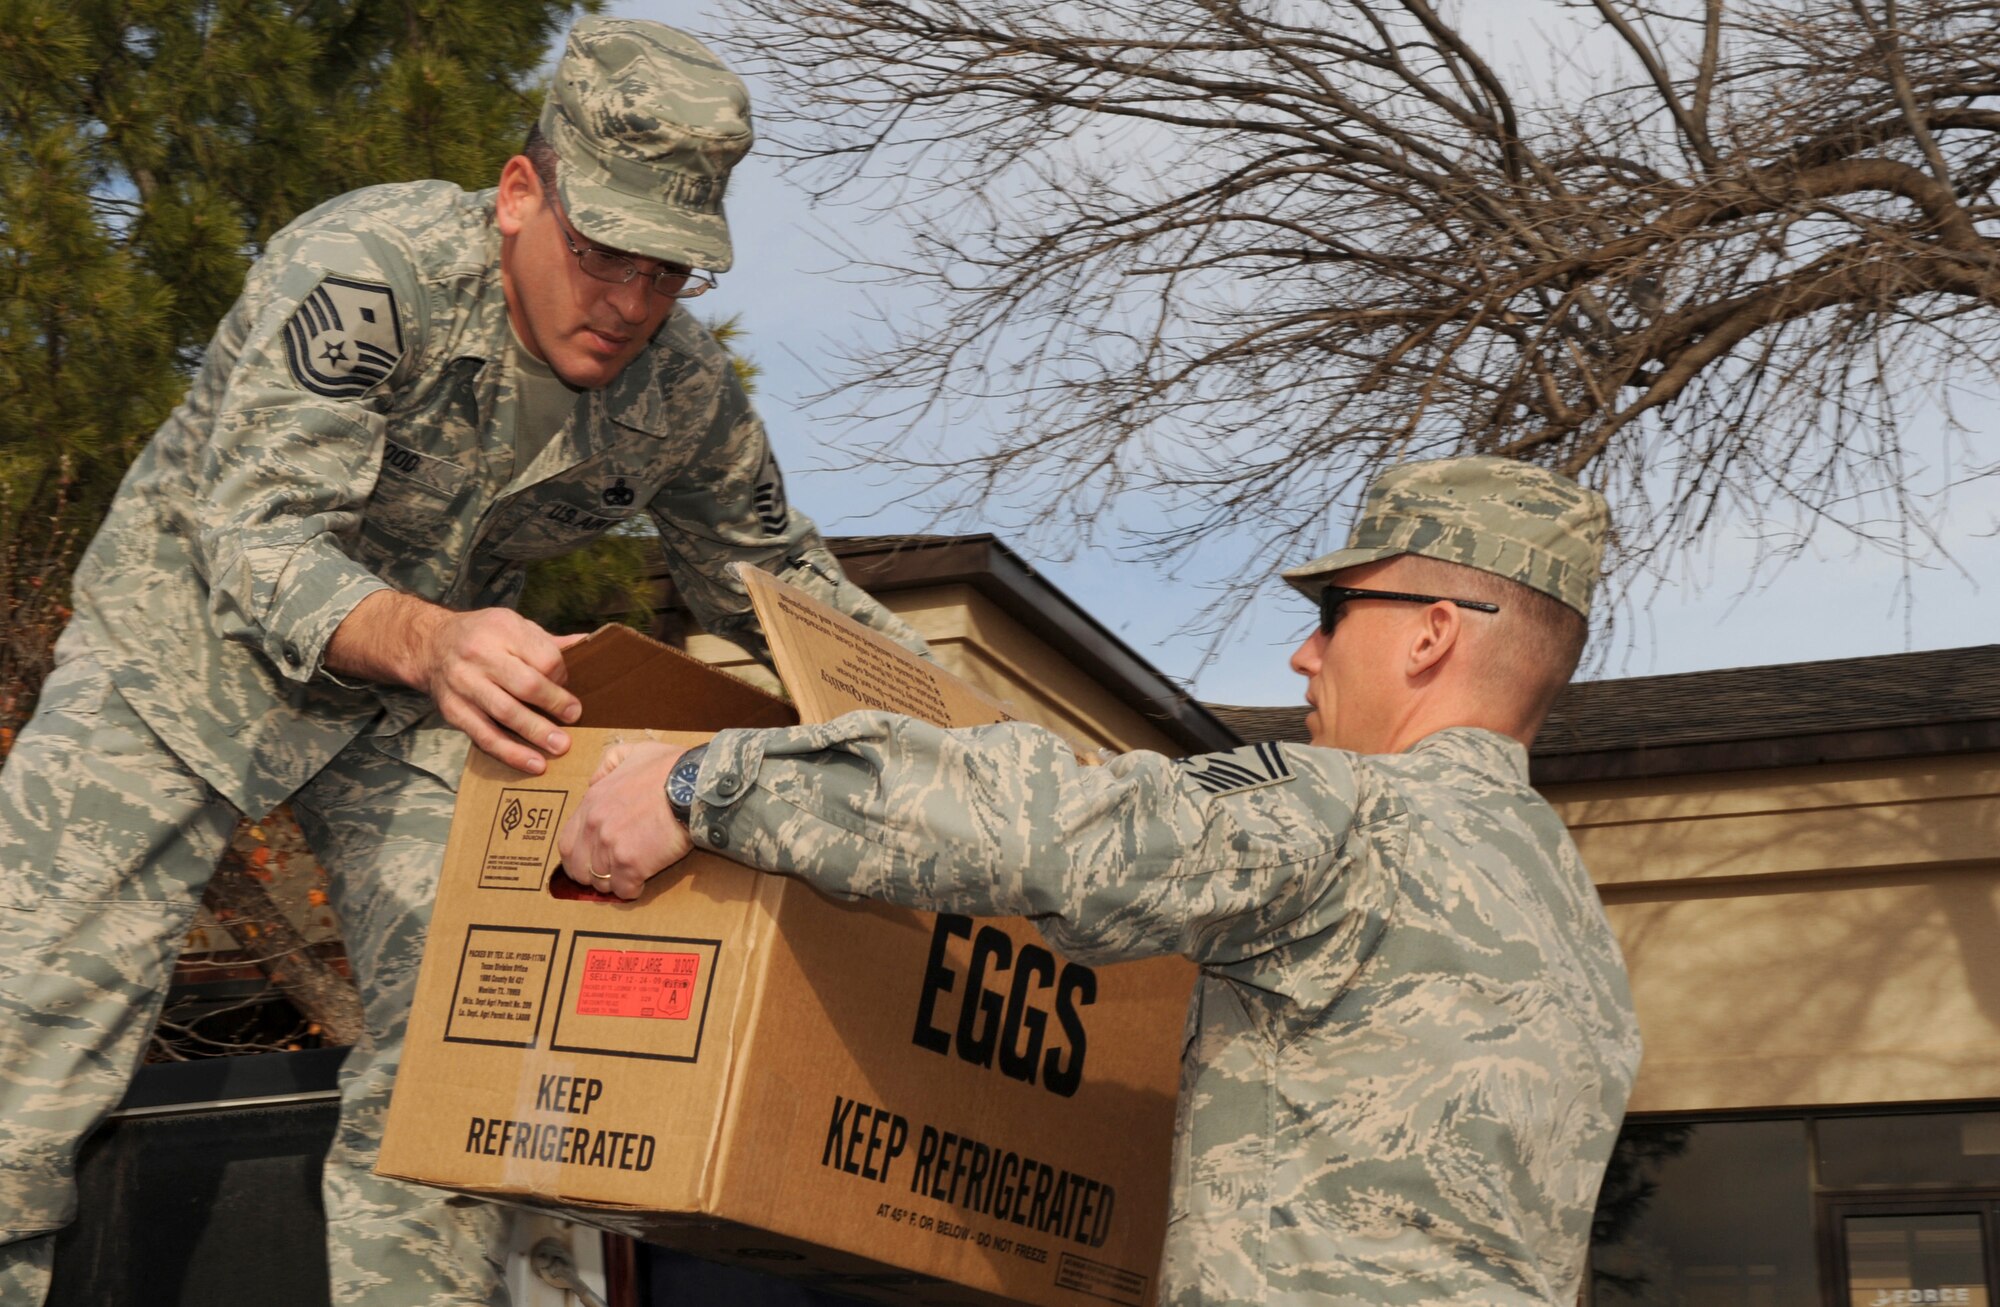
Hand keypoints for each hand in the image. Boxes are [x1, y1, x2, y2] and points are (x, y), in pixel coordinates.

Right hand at [327, 594, 588, 773]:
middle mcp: (479, 655)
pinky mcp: (453, 711)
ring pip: (506, 713)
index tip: (570, 689)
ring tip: (560, 747)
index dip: (561, 676)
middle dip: (554, 704)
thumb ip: (548, 642)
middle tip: (574, 719)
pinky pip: (485, 736)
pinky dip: (511, 753)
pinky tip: (534, 764)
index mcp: (502, 629)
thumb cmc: (484, 637)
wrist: (430, 645)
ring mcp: (463, 684)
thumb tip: (589, 644)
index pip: (543, 656)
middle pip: (525, 684)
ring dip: (536, 733)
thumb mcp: (513, 626)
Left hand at [559, 740, 694, 899]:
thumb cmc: (670, 768)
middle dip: (590, 875)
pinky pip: (624, 890)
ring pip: (601, 882)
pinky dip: (632, 890)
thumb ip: (608, 763)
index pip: (566, 843)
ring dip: (614, 883)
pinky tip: (642, 882)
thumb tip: (595, 779)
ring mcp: (611, 847)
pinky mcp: (632, 864)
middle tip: (609, 874)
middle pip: (578, 867)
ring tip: (629, 877)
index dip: (578, 856)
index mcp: (592, 802)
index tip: (590, 860)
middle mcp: (594, 827)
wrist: (694, 785)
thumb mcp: (633, 751)